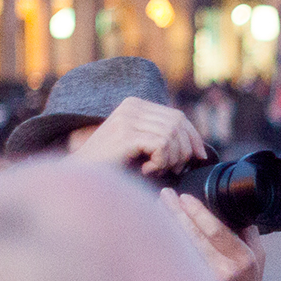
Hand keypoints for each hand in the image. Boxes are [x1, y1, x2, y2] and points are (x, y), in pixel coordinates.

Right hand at [67, 96, 208, 174]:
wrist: (80, 175)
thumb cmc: (111, 166)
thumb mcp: (138, 145)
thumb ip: (159, 137)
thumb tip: (196, 146)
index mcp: (135, 105)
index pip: (177, 116)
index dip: (193, 137)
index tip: (200, 156)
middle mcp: (132, 106)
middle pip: (178, 124)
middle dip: (184, 150)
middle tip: (174, 169)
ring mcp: (128, 118)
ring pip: (172, 136)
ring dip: (171, 159)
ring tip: (156, 169)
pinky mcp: (127, 133)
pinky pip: (162, 145)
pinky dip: (161, 162)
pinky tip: (146, 170)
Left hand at [165, 189, 265, 280]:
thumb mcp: (259, 256)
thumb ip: (248, 233)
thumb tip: (234, 211)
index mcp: (241, 258)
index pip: (215, 230)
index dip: (197, 212)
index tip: (184, 198)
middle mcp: (223, 270)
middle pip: (193, 236)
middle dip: (176, 213)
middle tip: (164, 195)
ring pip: (181, 249)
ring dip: (167, 226)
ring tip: (157, 208)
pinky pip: (176, 263)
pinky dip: (166, 245)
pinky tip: (157, 232)